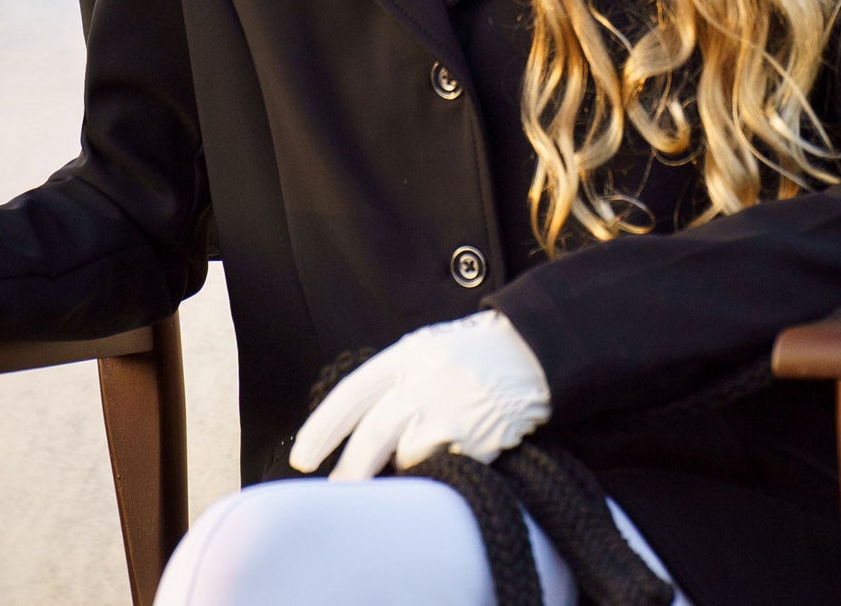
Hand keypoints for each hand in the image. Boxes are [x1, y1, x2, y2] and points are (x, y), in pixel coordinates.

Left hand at [289, 309, 550, 481]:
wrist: (537, 350)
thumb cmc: (476, 354)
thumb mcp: (430, 349)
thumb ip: (396, 380)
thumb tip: (357, 431)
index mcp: (408, 353)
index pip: (352, 393)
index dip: (323, 428)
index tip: (303, 457)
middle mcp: (424, 378)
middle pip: (371, 436)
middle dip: (349, 472)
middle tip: (336, 491)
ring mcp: (449, 408)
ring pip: (405, 456)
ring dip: (405, 464)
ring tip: (423, 449)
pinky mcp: (473, 437)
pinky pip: (439, 466)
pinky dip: (437, 467)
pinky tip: (452, 451)